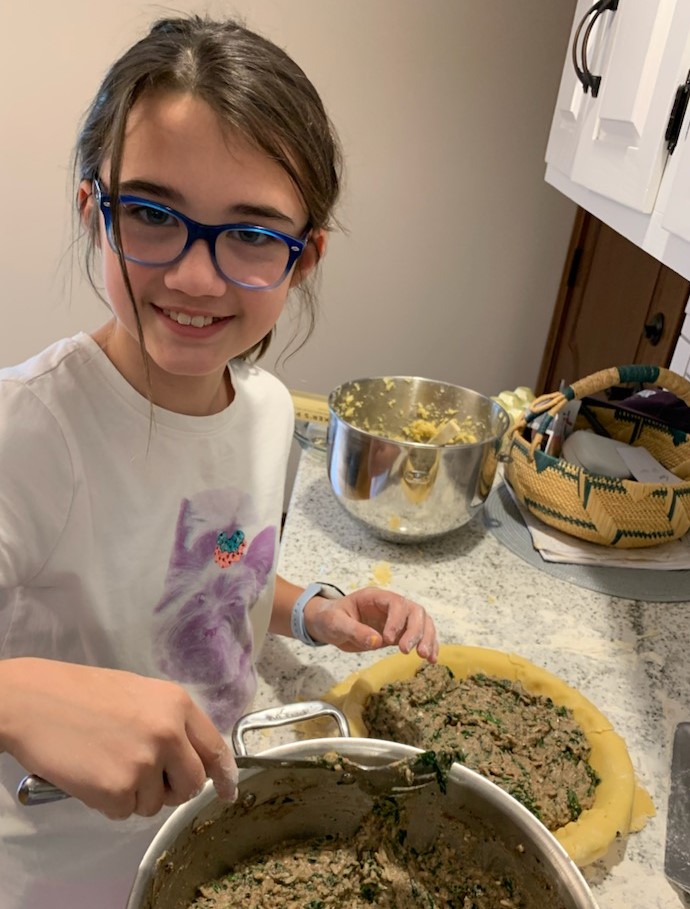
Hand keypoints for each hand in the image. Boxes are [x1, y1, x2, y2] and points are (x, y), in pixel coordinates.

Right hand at [0, 658, 236, 819]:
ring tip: (107, 763)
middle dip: (173, 789)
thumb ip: (170, 723)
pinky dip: (109, 802)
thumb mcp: (140, 695)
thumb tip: (190, 756)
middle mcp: (169, 733)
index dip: (224, 775)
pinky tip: (92, 775)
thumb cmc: (82, 695)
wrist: (36, 701)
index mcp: (177, 705)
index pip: (214, 748)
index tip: (229, 792)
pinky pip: (125, 812)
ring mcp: (145, 763)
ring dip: (135, 795)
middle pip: (192, 784)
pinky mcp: (119, 789)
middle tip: (145, 778)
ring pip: (156, 803)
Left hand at [303, 587, 438, 660]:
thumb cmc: (329, 618)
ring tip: (425, 657)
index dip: (397, 620)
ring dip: (427, 638)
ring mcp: (396, 619)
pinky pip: (419, 636)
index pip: (396, 603)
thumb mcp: (336, 623)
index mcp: (375, 597)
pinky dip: (428, 645)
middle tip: (409, 651)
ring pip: (422, 622)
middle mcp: (390, 606)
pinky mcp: (399, 633)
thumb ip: (354, 630)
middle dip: (416, 631)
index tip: (389, 640)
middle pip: (414, 611)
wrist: (327, 625)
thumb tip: (377, 641)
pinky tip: (431, 659)